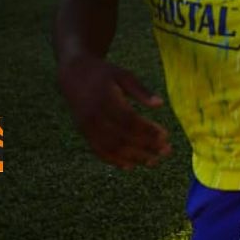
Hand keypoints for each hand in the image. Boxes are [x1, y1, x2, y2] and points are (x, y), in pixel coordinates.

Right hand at [57, 59, 171, 169]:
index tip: (165, 135)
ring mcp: (87, 127)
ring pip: (112, 148)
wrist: (74, 76)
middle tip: (166, 151)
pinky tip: (131, 165)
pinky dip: (115, 161)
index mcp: (105, 99)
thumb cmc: (104, 74)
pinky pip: (99, 151)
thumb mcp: (123, 75)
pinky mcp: (84, 133)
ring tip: (154, 162)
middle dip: (146, 146)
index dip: (148, 130)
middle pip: (123, 137)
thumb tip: (160, 104)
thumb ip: (141, 90)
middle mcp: (94, 115)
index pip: (130, 120)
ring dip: (134, 157)